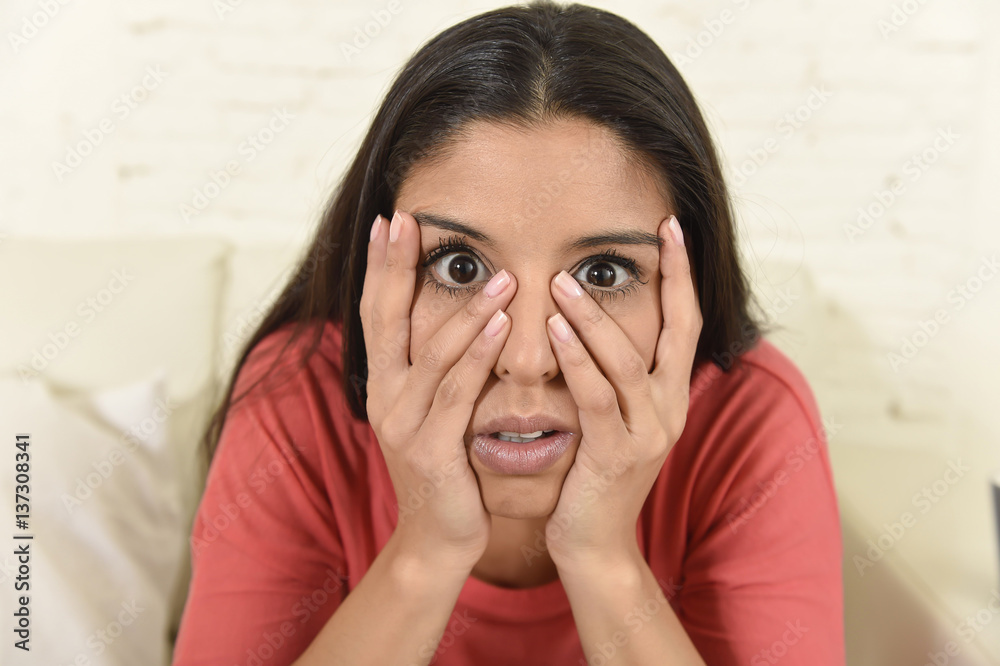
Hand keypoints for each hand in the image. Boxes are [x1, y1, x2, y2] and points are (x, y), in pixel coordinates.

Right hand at [360, 209, 517, 570]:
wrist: (437, 537)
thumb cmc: (443, 469)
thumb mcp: (430, 412)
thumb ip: (438, 370)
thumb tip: (457, 319)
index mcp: (384, 383)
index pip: (377, 312)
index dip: (381, 266)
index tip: (390, 220)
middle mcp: (385, 396)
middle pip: (386, 318)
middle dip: (396, 267)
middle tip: (409, 219)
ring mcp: (404, 422)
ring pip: (433, 352)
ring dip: (467, 309)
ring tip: (500, 274)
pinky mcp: (429, 449)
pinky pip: (457, 392)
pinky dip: (478, 354)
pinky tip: (500, 325)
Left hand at [541, 215, 702, 569]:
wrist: (593, 542)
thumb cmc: (593, 473)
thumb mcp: (612, 418)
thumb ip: (612, 375)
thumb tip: (590, 320)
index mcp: (669, 395)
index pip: (685, 322)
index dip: (682, 274)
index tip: (672, 229)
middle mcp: (668, 408)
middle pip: (675, 329)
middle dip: (662, 277)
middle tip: (636, 233)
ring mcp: (647, 432)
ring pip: (627, 360)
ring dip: (592, 317)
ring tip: (561, 281)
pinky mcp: (616, 453)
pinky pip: (597, 396)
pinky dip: (577, 360)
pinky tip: (554, 331)